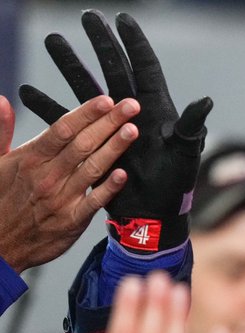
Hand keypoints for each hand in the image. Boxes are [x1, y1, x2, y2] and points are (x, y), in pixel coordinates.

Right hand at [0, 94, 138, 271]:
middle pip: (82, 143)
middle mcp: (46, 176)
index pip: (62, 129)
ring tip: (133, 130)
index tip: (105, 99)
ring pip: (92, 168)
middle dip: (109, 122)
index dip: (86, 113)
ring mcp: (60, 198)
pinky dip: (109, 188)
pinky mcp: (72, 221)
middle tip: (131, 106)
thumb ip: (0, 131)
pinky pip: (94, 201)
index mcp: (29, 158)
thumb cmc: (1, 199)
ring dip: (114, 148)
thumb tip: (2, 101)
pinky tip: (124, 174)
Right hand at [19, 10, 211, 253]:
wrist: (155, 216)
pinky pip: (66, 125)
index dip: (134, 44)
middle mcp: (131, 113)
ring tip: (52, 42)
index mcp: (155, 110)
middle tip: (87, 17)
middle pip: (112, 70)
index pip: (144, 68)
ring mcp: (110, 128)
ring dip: (69, 66)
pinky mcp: (92, 144)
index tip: (122, 19)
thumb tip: (205, 101)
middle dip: (100, 43)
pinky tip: (28, 94)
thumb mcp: (185, 154)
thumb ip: (191, 127)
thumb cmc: (176, 185)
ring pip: (86, 89)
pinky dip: (49, 109)